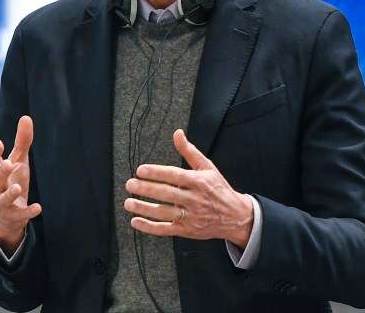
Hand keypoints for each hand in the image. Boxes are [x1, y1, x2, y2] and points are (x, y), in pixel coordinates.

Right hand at [0, 115, 42, 254]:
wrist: (7, 217)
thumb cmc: (11, 181)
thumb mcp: (18, 161)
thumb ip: (22, 142)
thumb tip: (26, 117)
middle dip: (1, 172)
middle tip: (7, 164)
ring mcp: (4, 203)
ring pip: (4, 199)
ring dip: (10, 193)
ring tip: (17, 188)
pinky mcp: (14, 216)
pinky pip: (21, 214)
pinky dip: (28, 211)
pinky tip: (38, 207)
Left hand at [124, 129, 252, 247]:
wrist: (235, 216)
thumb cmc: (219, 189)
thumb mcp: (208, 167)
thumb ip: (190, 151)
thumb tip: (177, 133)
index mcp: (199, 181)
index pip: (175, 175)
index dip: (157, 173)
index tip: (141, 170)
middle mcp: (194, 199)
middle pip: (168, 194)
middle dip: (147, 189)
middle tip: (130, 184)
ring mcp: (190, 216)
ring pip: (164, 213)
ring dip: (144, 208)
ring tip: (129, 202)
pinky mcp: (186, 230)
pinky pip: (165, 229)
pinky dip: (149, 227)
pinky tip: (136, 222)